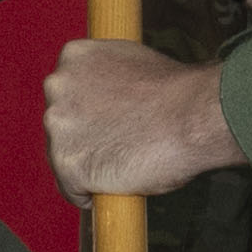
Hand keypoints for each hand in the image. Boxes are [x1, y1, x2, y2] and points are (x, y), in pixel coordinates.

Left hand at [47, 37, 241, 196]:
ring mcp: (58, 127)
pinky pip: (72, 190)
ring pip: (63, 158)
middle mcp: (57, 87)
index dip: (89, 113)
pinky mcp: (67, 165)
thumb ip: (107, 75)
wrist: (194, 117)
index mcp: (74, 57)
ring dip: (88, 166)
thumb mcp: (134, 62)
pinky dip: (90, 193)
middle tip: (119, 145)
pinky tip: (116, 185)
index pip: (67, 92)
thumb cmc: (176, 94)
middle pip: (61, 124)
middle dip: (85, 138)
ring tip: (124, 164)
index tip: (107, 124)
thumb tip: (106, 92)